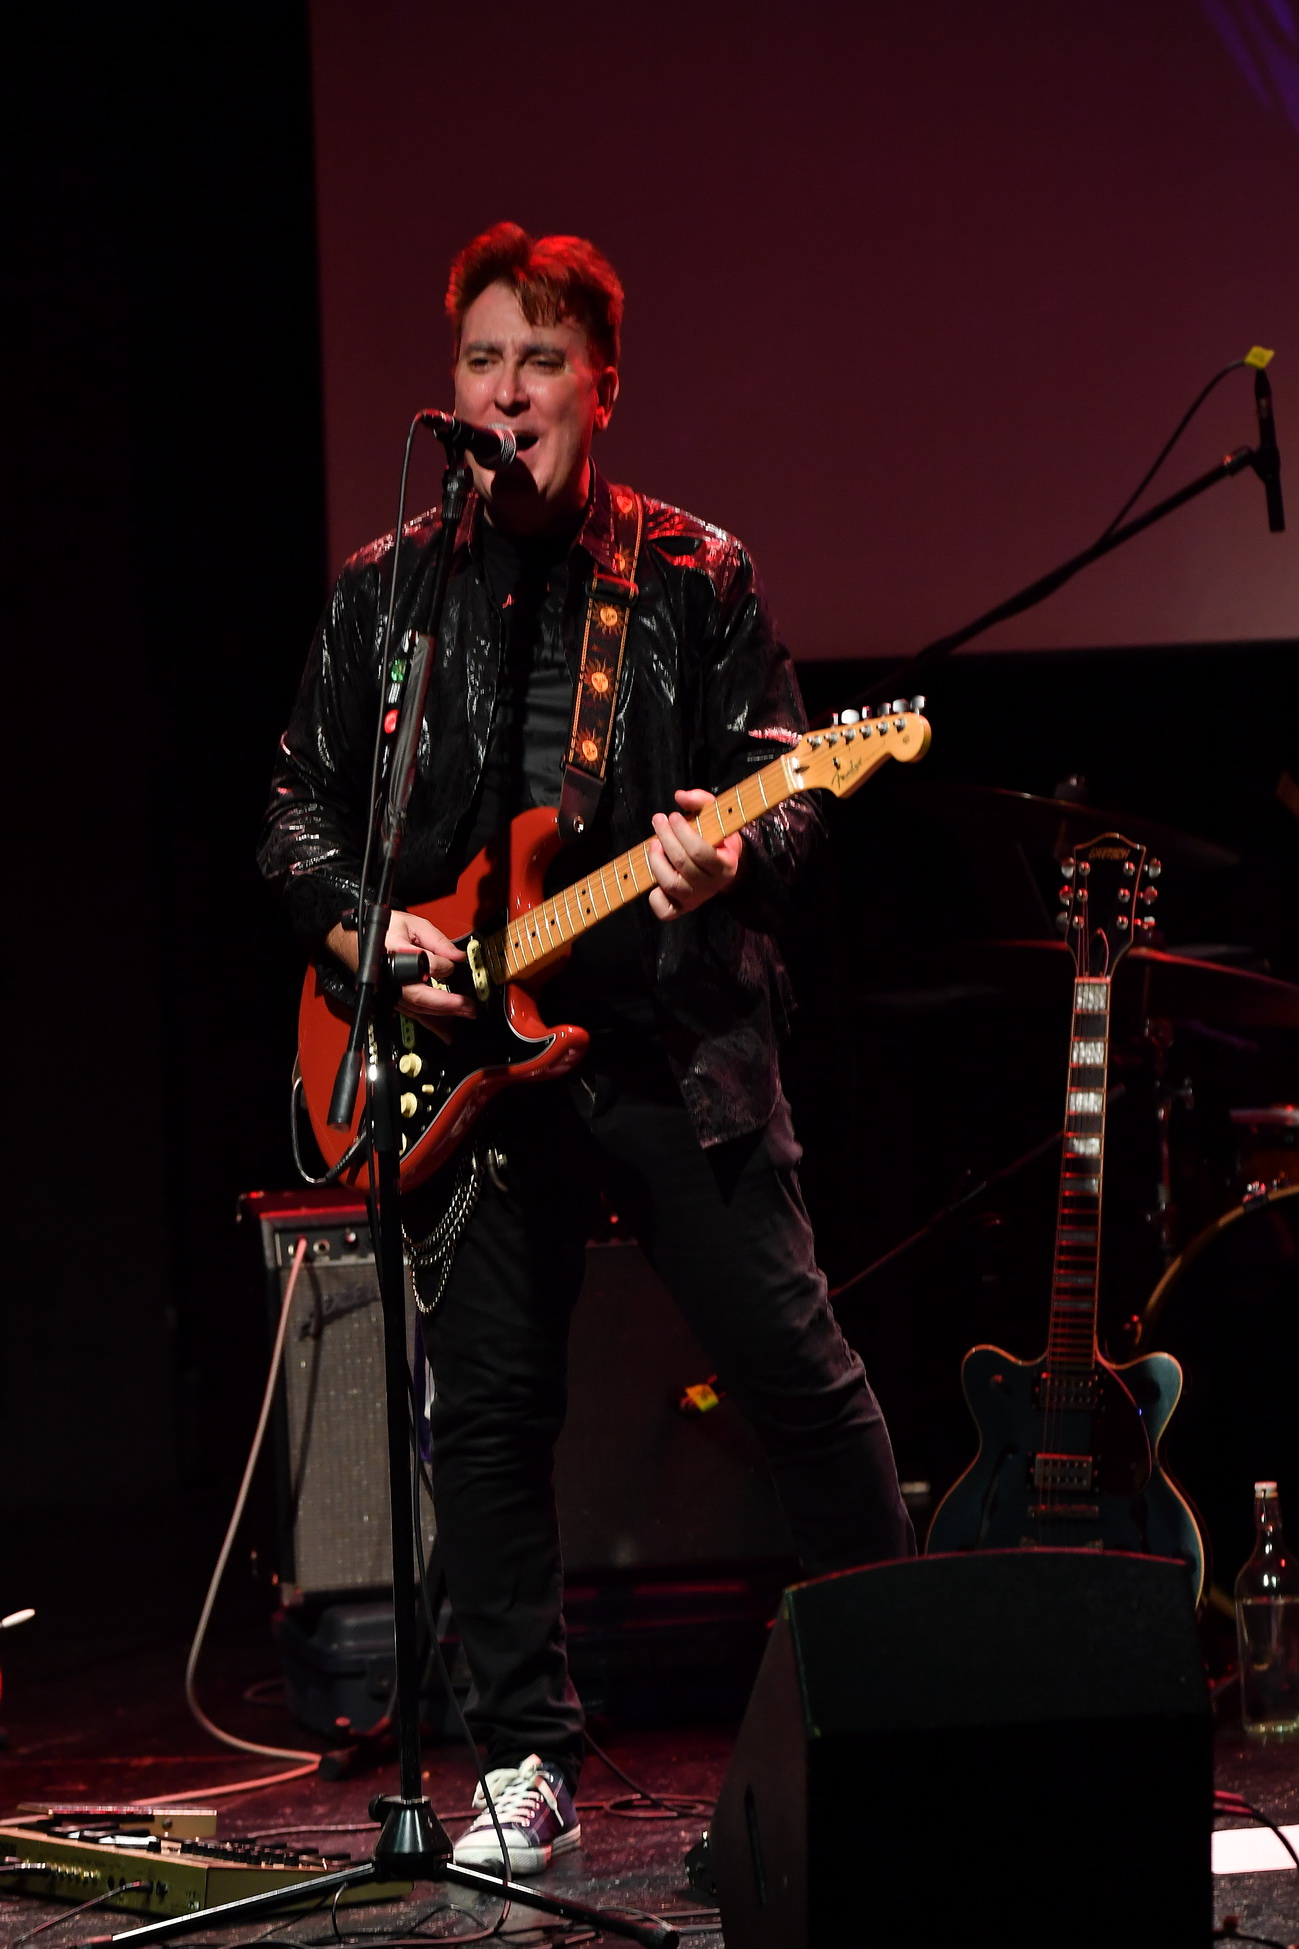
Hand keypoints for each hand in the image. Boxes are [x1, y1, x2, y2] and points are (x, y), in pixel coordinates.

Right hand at [325, 909, 476, 1032]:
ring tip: (466, 1015)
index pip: (426, 964)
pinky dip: (430, 1023)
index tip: (454, 961)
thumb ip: (436, 939)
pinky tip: (446, 1032)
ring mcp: (389, 991)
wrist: (352, 939)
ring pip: (418, 1009)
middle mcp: (390, 978)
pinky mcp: (391, 999)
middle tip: (470, 1007)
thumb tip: (457, 956)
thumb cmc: (381, 930)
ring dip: (443, 1015)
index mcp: (394, 953)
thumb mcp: (412, 923)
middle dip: (448, 1004)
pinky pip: (412, 1014)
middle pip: (421, 997)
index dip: (444, 964)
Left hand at [647, 789, 743, 920]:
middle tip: (658, 821)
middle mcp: (712, 886)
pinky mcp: (681, 908)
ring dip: (657, 862)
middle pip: (683, 865)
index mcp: (725, 865)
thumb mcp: (716, 816)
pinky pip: (665, 911)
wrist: (723, 868)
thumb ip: (701, 801)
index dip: (682, 832)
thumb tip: (680, 796)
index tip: (672, 816)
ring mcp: (696, 899)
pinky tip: (653, 880)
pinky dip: (655, 898)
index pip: (700, 852)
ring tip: (653, 844)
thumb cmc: (717, 838)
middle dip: (666, 839)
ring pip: (672, 885)